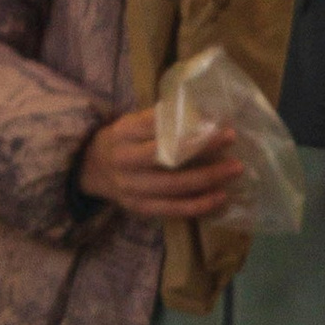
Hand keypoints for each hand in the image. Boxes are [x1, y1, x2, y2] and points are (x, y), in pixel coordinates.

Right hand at [77, 104, 241, 220]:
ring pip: (174, 186)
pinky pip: (174, 209)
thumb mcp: (130, 123)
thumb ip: (157, 120)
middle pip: (168, 156)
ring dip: (207, 179)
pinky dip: (199, 205)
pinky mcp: (141, 208)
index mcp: (123, 133)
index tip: (213, 118)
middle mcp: (126, 160)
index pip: (157, 125)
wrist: (91, 171)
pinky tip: (220, 198)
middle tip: (231, 139)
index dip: (187, 123)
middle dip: (203, 148)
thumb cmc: (121, 141)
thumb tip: (200, 114)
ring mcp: (133, 188)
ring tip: (234, 170)